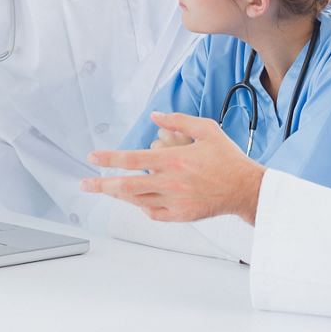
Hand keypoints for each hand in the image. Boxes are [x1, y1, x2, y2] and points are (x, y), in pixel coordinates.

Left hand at [81, 111, 265, 224]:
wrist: (246, 188)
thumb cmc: (227, 158)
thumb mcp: (206, 129)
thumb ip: (177, 121)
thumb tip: (155, 116)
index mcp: (173, 160)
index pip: (132, 159)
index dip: (109, 158)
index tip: (93, 157)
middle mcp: (170, 182)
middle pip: (126, 186)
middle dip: (101, 185)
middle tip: (85, 184)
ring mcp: (174, 201)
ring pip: (137, 201)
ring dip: (118, 196)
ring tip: (106, 190)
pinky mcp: (181, 215)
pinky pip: (153, 213)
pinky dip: (142, 206)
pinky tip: (138, 201)